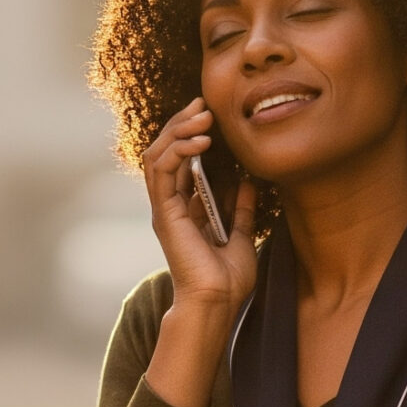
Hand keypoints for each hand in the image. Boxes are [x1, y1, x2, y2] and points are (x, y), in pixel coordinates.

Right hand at [142, 98, 258, 318]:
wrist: (219, 302)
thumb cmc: (228, 279)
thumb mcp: (242, 235)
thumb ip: (242, 209)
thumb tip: (248, 182)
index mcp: (185, 208)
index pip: (179, 159)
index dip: (190, 132)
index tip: (210, 113)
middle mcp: (170, 205)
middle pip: (164, 150)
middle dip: (182, 122)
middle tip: (204, 104)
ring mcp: (164, 208)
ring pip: (157, 154)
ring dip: (178, 129)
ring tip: (202, 115)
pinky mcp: (164, 213)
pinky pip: (161, 171)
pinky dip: (178, 149)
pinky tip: (200, 140)